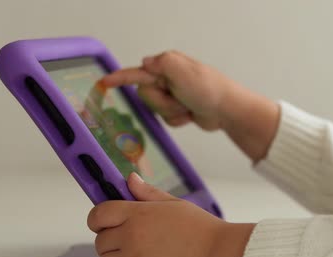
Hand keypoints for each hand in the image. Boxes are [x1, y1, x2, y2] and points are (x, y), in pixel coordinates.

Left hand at [88, 173, 254, 256]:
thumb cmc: (201, 230)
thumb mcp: (174, 203)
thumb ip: (147, 193)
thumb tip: (129, 180)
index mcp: (137, 214)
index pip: (98, 214)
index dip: (99, 219)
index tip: (105, 222)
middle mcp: (131, 236)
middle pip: (100, 240)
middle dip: (112, 240)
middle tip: (132, 241)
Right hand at [101, 51, 280, 161]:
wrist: (228, 110)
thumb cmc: (209, 89)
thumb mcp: (182, 71)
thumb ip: (161, 63)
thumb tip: (145, 62)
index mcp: (166, 65)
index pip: (137, 71)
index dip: (119, 78)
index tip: (104, 82)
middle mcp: (168, 78)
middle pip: (146, 95)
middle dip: (161, 102)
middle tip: (180, 99)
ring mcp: (174, 95)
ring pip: (156, 109)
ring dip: (171, 112)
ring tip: (188, 107)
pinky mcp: (179, 109)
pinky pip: (167, 119)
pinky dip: (178, 119)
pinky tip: (190, 114)